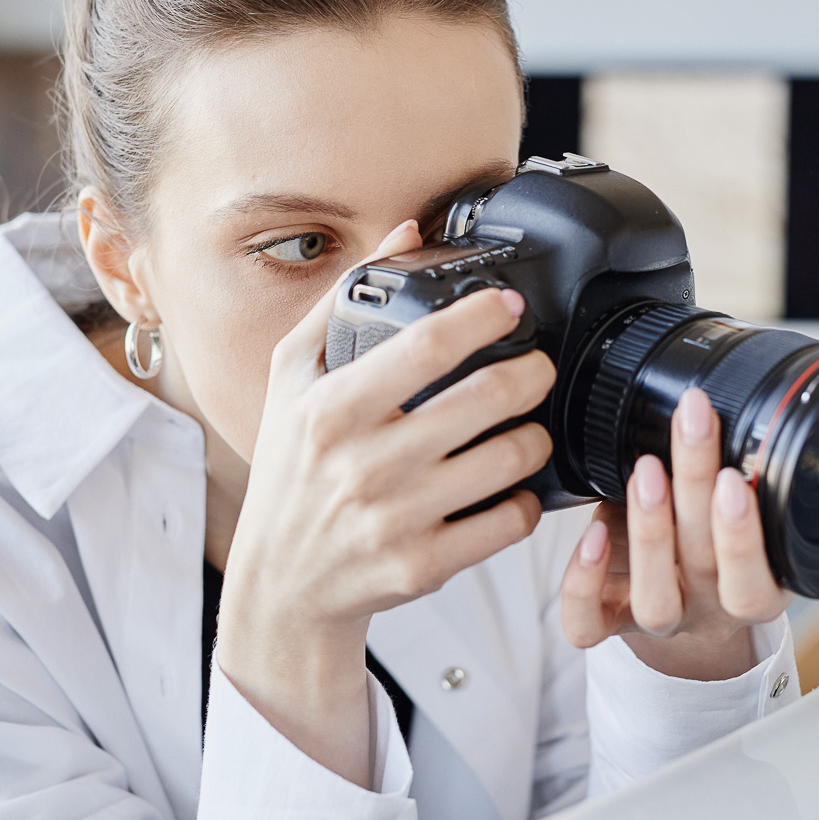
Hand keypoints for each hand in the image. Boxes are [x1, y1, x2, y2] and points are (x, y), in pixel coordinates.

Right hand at [218, 220, 555, 784]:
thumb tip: (402, 234)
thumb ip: (339, 302)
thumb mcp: (289, 381)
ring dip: (536, 436)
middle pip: (485, 398)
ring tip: (529, 426)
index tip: (510, 305)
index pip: (424, 346)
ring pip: (509, 459)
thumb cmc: (290, 474)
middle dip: (531, 373)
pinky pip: (508, 521)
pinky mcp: (425, 564)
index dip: (481, 317)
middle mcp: (364, 463)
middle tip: (537, 368)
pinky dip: (526, 499)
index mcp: (330, 410)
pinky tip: (513, 486)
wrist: (281, 585)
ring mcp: (397, 517)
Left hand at [560, 387, 818, 681]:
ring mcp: (659, 613)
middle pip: (703, 561)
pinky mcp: (609, 618)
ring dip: (645, 531)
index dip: (748, 537)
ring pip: (652, 594)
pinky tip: (588, 534)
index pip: (760, 579)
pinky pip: (589, 622)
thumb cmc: (756, 548)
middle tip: (692, 424)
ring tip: (645, 467)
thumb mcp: (816, 507)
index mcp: (765, 583)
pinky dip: (584, 586)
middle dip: (694, 490)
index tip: (743, 478)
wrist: (699, 628)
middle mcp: (711, 604)